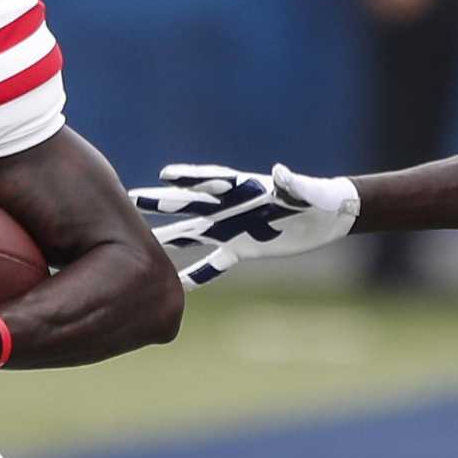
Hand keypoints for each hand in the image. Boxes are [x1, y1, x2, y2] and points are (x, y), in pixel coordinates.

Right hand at [131, 164, 358, 287]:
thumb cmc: (318, 197)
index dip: (190, 177)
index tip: (166, 176)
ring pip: (193, 233)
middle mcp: (230, 207)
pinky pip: (214, 263)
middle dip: (163, 202)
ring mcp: (231, 228)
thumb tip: (279, 172)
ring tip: (142, 241)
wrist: (325, 216)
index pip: (213, 180)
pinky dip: (197, 274)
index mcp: (245, 187)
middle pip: (191, 204)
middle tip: (132, 199)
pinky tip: (175, 285)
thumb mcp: (306, 191)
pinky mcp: (240, 248)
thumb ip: (291, 183)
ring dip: (169, 237)